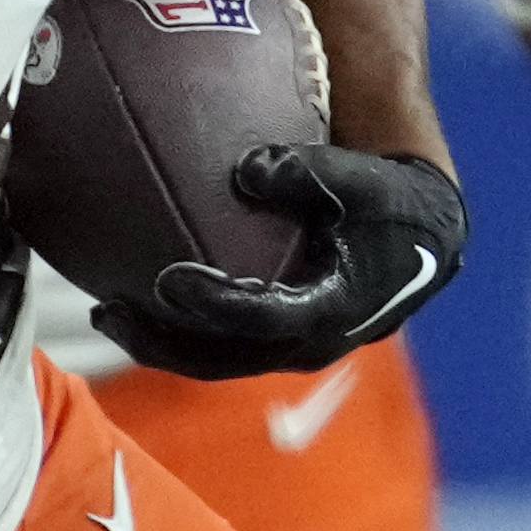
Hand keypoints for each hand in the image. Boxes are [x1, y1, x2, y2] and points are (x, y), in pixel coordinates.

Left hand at [86, 146, 464, 381]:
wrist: (422, 236)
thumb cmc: (387, 197)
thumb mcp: (359, 177)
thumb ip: (305, 171)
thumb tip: (243, 169)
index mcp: (335, 307)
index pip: (265, 318)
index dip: (216, 306)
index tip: (170, 279)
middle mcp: (311, 342)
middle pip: (225, 358)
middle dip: (164, 342)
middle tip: (110, 310)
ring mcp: (292, 348)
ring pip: (216, 360)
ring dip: (160, 342)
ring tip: (107, 311)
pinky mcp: (278, 340)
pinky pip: (220, 345)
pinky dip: (177, 328)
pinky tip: (130, 295)